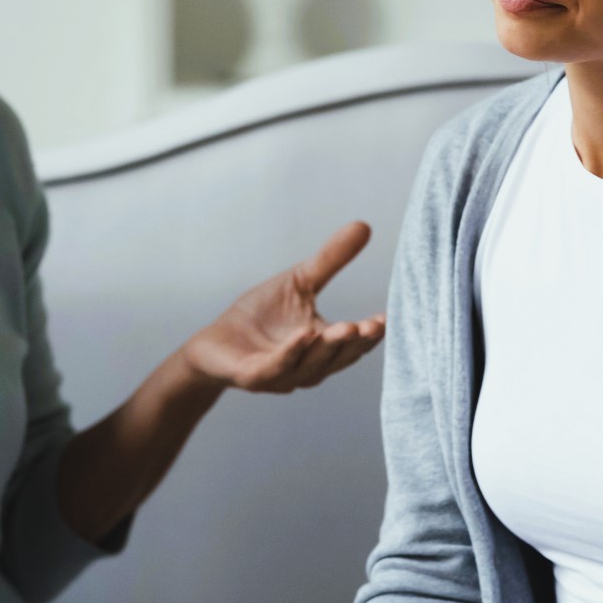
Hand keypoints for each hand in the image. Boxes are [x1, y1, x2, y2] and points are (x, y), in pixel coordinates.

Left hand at [181, 222, 386, 393]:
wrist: (215, 342)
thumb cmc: (261, 314)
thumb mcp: (300, 281)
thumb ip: (331, 259)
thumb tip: (364, 225)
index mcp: (324, 346)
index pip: (354, 343)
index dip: (371, 334)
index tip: (387, 318)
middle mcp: (309, 366)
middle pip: (338, 357)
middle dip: (355, 342)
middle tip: (371, 326)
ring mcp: (282, 375)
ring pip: (312, 366)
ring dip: (329, 348)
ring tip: (346, 327)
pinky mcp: (254, 376)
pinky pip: (275, 368)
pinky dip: (291, 354)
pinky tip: (303, 335)